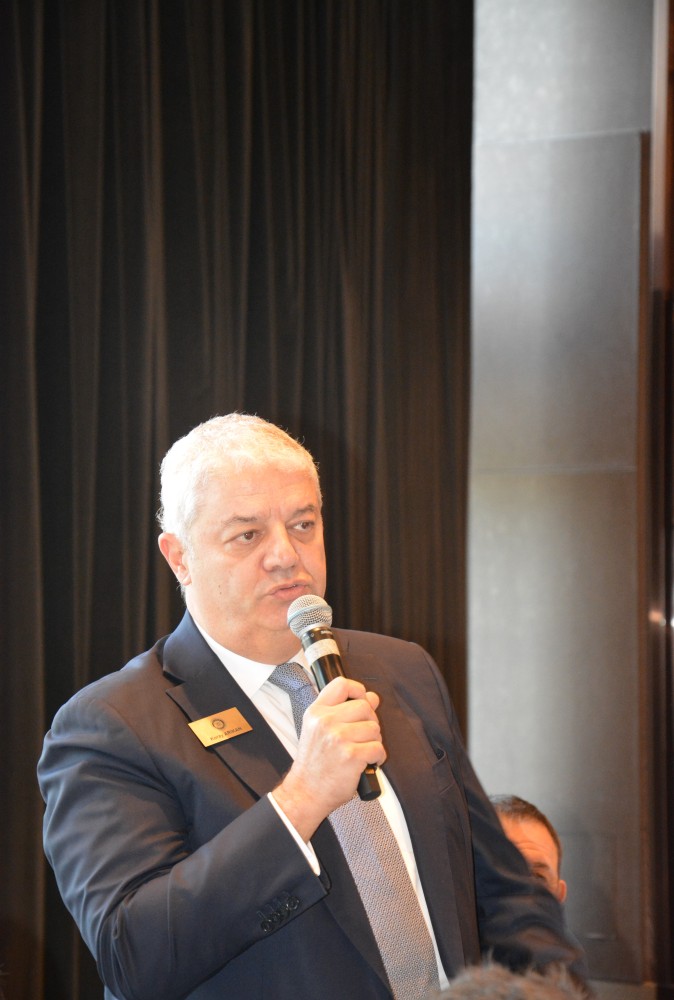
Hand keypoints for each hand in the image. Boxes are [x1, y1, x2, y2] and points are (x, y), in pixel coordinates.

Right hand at [272, 676, 385, 840]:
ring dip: (374, 741)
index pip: (342, 684)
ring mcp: (339, 738)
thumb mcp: (318, 730)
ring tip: (363, 750)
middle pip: (364, 706)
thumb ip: (342, 711)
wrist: (306, 792)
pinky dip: (378, 757)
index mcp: (316, 712)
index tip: (363, 700)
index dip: (358, 690)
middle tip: (364, 735)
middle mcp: (326, 721)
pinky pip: (378, 748)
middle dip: (370, 721)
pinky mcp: (352, 756)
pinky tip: (368, 762)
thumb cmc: (314, 763)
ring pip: (374, 728)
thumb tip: (372, 698)